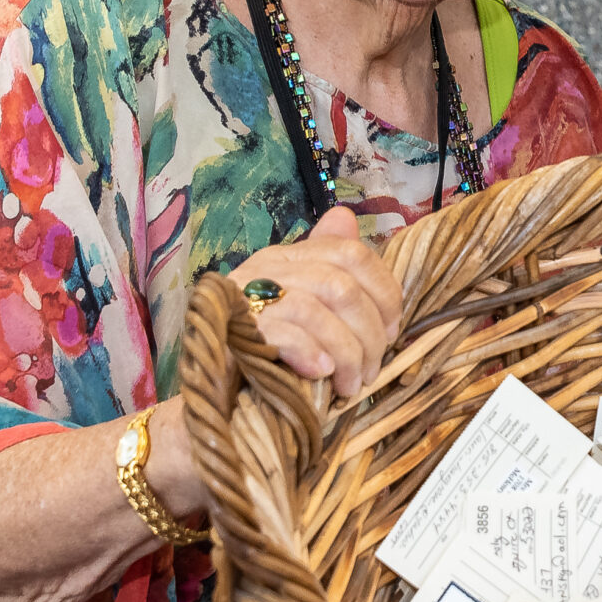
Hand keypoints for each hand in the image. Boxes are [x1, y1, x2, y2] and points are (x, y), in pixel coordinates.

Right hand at [229, 207, 404, 398]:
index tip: (393, 331)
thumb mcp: (300, 303)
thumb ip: (329, 267)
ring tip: (350, 385)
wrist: (208, 382)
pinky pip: (285, 333)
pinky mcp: (232, 330)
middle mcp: (267, 267)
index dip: (384, 291)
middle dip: (369, 334)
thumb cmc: (262, 345)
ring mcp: (247, 297)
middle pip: (340, 286)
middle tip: (371, 372)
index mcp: (288, 256)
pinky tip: (321, 375)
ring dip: (346, 353)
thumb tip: (345, 217)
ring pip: (317, 308)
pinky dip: (312, 354)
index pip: (351, 253)